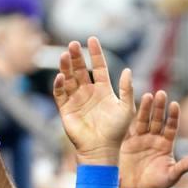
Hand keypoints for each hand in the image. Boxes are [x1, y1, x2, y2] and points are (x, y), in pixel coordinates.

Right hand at [53, 37, 134, 165]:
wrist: (102, 148)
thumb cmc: (117, 131)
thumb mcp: (126, 108)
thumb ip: (126, 89)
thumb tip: (128, 70)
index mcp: (103, 90)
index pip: (98, 67)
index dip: (96, 54)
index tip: (92, 39)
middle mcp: (89, 92)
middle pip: (81, 70)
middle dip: (77, 57)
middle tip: (74, 44)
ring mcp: (76, 99)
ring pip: (69, 78)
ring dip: (66, 66)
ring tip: (66, 54)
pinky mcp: (66, 109)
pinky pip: (60, 93)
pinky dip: (59, 84)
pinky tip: (61, 76)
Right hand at [119, 90, 187, 187]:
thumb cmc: (156, 186)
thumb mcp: (171, 176)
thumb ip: (184, 166)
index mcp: (166, 145)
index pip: (171, 127)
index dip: (173, 116)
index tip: (175, 104)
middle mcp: (155, 139)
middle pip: (158, 120)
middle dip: (160, 107)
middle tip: (161, 93)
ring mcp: (141, 139)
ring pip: (144, 120)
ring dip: (146, 108)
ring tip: (148, 95)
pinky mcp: (128, 141)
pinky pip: (130, 126)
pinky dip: (131, 117)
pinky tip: (130, 104)